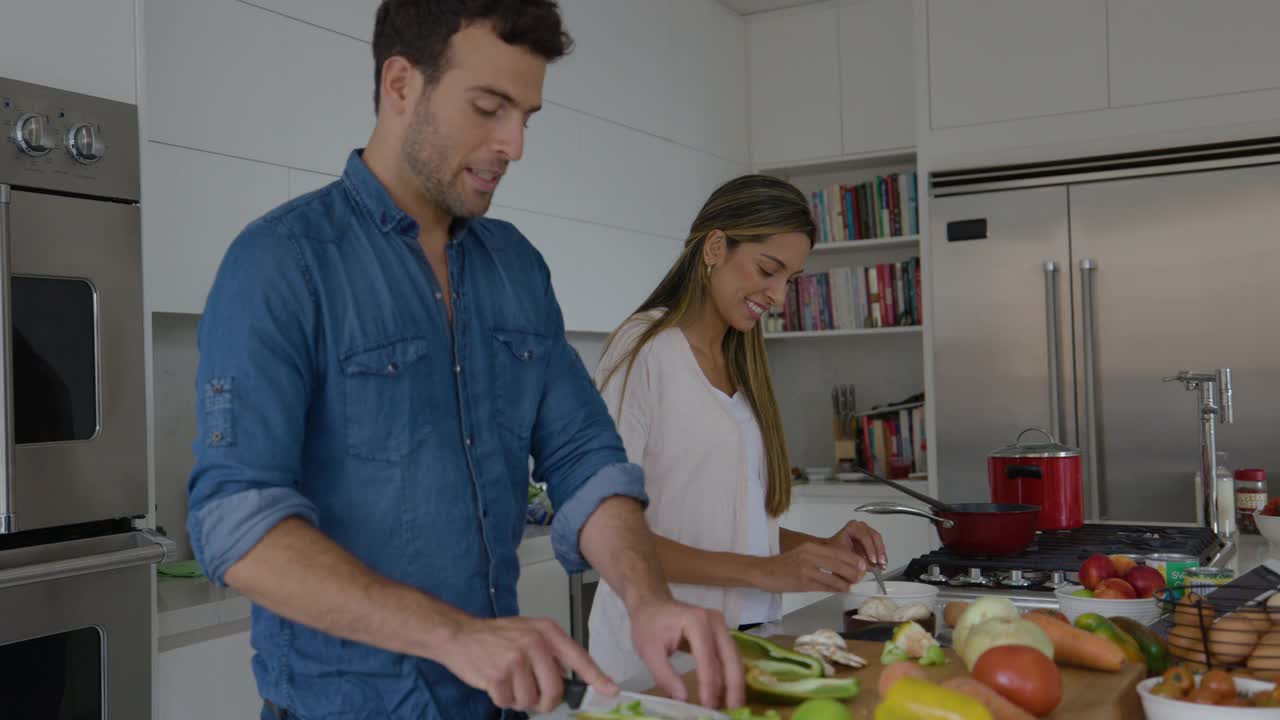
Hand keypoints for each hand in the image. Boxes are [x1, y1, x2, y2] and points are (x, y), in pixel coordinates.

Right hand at [440, 615, 616, 712]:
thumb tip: (569, 680)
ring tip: (508, 681)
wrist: (459, 635)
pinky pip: (510, 703)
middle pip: (555, 689)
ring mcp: (516, 659)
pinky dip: (503, 699)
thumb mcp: (528, 632)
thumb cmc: (495, 637)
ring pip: (531, 700)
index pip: (578, 657)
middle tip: (533, 696)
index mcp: (546, 631)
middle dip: (545, 701)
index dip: (596, 677)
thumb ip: (550, 653)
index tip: (611, 690)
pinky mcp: (499, 675)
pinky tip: (496, 683)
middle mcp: (534, 643)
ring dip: (520, 699)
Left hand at [629, 598, 743, 709]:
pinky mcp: (720, 632)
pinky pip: (729, 656)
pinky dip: (729, 675)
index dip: (709, 685)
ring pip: (734, 658)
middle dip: (733, 687)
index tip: (708, 707)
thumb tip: (683, 699)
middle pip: (730, 657)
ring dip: (734, 683)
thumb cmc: (648, 624)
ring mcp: (720, 625)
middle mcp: (714, 621)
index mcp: (696, 622)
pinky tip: (726, 693)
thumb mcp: (648, 651)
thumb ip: (665, 675)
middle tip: (733, 711)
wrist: (651, 603)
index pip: (707, 658)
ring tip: (731, 707)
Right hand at [753, 541, 868, 592]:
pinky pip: (825, 586)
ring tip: (852, 585)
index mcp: (810, 547)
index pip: (837, 552)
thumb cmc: (782, 565)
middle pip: (839, 563)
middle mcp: (809, 555)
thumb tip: (840, 568)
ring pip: (834, 576)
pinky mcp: (803, 582)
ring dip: (846, 582)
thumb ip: (819, 560)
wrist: (763, 571)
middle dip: (853, 571)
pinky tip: (842, 590)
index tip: (862, 565)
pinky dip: (836, 588)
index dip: (852, 559)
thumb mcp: (801, 556)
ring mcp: (806, 569)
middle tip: (861, 576)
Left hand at [826, 519, 886, 568]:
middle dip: (878, 552)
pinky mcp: (871, 539)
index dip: (870, 549)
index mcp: (852, 527)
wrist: (833, 551)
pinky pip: (879, 546)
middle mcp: (861, 527)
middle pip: (874, 537)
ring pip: (878, 541)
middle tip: (880, 563)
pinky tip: (882, 564)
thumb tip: (867, 565)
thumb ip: (856, 560)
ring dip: (881, 554)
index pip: (864, 536)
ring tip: (882, 566)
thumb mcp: (843, 555)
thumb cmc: (835, 550)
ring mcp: (867, 531)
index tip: (872, 560)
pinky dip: (881, 555)